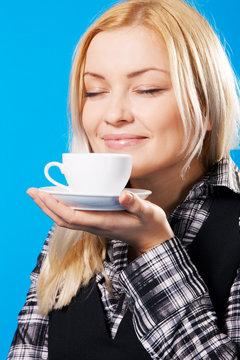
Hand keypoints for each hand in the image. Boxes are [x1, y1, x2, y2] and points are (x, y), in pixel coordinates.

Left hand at [27, 188, 173, 252]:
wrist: (152, 240)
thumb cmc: (150, 226)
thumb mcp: (148, 213)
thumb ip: (136, 204)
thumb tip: (123, 194)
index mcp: (103, 222)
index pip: (72, 216)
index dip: (55, 206)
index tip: (43, 193)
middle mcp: (95, 225)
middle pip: (63, 219)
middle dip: (46, 206)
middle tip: (32, 191)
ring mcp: (95, 225)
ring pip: (66, 219)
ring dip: (51, 208)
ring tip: (40, 194)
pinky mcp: (97, 222)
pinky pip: (73, 217)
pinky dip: (61, 208)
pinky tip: (59, 200)